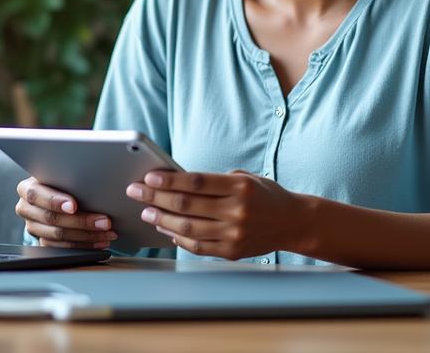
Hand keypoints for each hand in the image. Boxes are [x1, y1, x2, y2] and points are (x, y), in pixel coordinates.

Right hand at [15, 177, 116, 248]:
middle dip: (81, 221)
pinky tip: (99, 241)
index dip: (55, 201)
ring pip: (58, 236)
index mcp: (26, 189)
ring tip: (107, 232)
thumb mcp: (60, 174)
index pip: (35, 194)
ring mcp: (33, 227)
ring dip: (87, 235)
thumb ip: (69, 177)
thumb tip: (94, 179)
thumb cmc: (60, 180)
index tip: (74, 206)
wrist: (54, 193)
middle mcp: (26, 209)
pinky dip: (83, 245)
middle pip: (51, 218)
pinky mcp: (43, 241)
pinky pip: (62, 249)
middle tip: (104, 222)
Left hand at [125, 169, 302, 258]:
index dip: (169, 180)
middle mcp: (237, 211)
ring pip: (188, 228)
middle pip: (187, 205)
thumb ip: (213, 181)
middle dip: (156, 198)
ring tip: (146, 212)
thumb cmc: (264, 195)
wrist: (293, 222)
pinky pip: (198, 247)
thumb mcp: (244, 178)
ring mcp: (234, 234)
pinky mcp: (232, 252)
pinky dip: (178, 238)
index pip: (196, 182)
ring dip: (162, 220)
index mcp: (239, 187)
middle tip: (136, 192)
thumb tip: (175, 184)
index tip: (149, 177)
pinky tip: (166, 229)